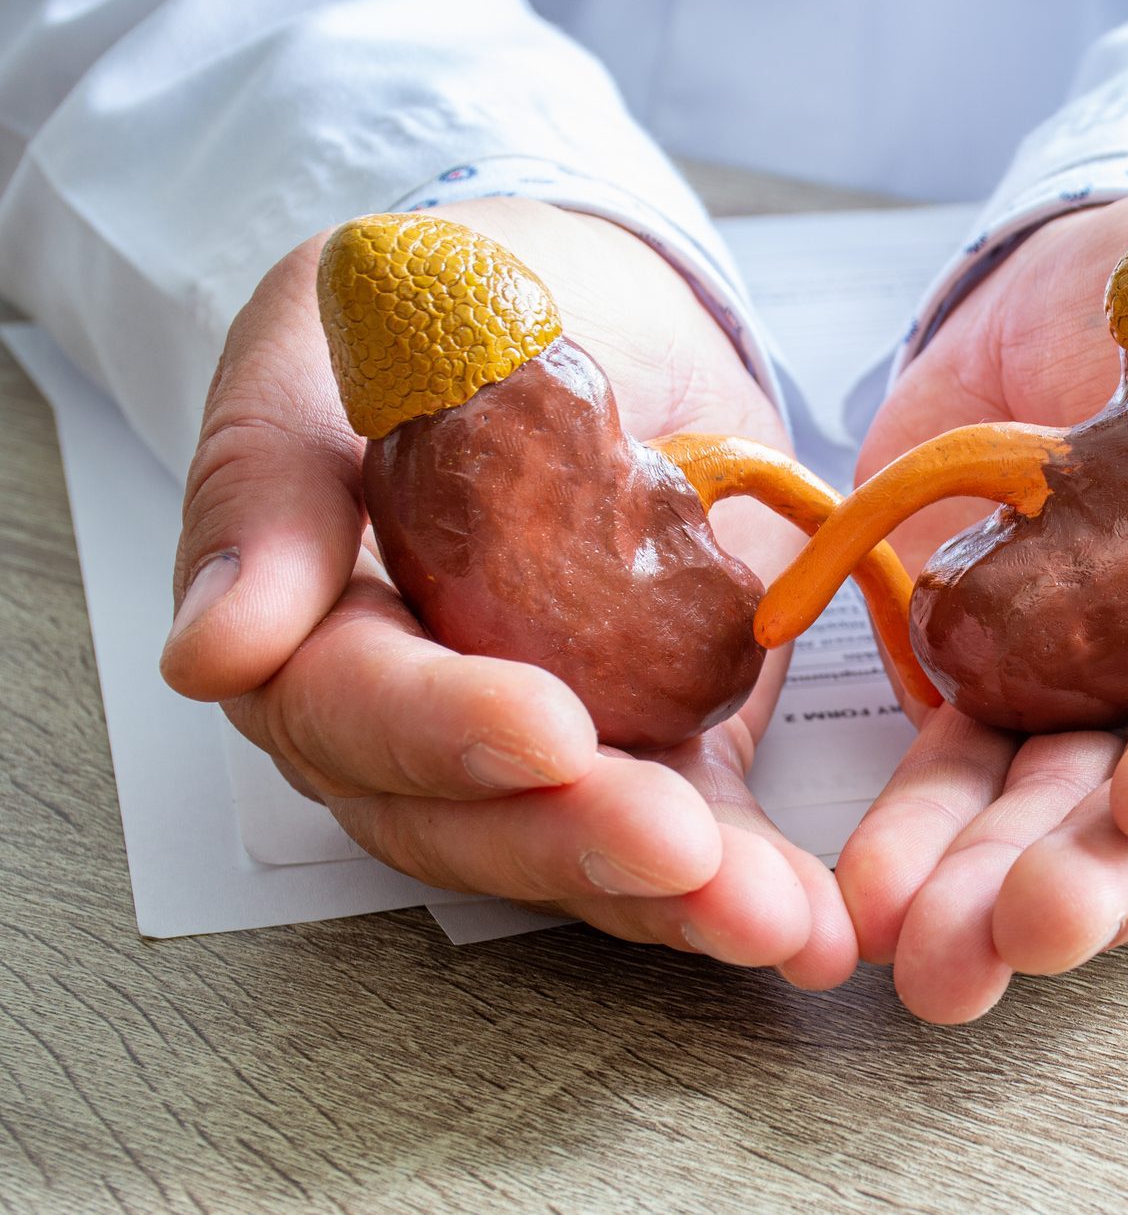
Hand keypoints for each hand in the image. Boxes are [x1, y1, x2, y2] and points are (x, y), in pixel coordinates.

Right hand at [160, 199, 854, 987]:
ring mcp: (547, 751)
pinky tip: (812, 924)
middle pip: (473, 820)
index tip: (545, 729)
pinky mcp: (658, 749)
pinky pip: (693, 830)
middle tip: (682, 851)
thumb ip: (264, 489)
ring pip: (586, 853)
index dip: (444, 730)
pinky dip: (750, 877)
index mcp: (316, 637)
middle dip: (579, 843)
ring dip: (680, 897)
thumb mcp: (324, 352)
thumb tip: (212, 654)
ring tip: (776, 919)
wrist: (592, 305)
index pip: (356, 710)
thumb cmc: (437, 313)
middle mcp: (421, 725)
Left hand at [840, 192, 1127, 1020]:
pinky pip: (962, 769)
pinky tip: (876, 887)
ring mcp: (1111, 698)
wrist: (1082, 265)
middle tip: (1023, 927)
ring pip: (1063, 817)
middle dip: (1106, 876)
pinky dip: (920, 826)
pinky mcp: (1004, 685)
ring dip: (995, 887)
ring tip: (929, 951)